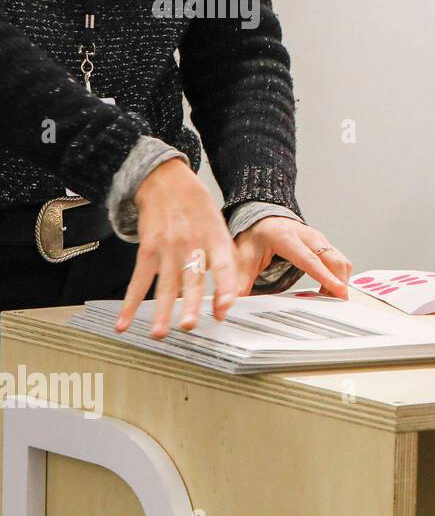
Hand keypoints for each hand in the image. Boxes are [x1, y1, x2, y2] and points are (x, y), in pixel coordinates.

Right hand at [116, 158, 237, 337]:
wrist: (166, 181)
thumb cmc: (197, 208)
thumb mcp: (220, 227)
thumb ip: (225, 259)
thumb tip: (229, 296)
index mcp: (215, 239)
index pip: (224, 267)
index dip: (225, 289)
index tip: (224, 311)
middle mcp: (192, 244)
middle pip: (191, 278)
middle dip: (189, 304)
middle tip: (188, 326)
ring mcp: (168, 247)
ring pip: (165, 284)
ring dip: (160, 311)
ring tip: (159, 333)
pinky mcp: (147, 249)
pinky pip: (139, 280)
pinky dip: (130, 303)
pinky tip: (124, 322)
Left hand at [233, 216, 351, 297]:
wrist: (263, 218)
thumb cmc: (254, 237)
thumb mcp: (241, 258)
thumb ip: (238, 282)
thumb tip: (229, 305)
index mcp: (285, 237)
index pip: (309, 259)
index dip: (324, 276)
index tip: (338, 290)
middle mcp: (307, 235)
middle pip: (332, 259)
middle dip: (339, 281)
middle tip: (337, 303)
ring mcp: (319, 238)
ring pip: (340, 260)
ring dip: (340, 280)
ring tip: (329, 299)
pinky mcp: (325, 243)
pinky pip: (340, 261)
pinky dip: (339, 276)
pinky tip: (328, 289)